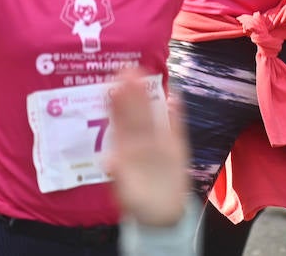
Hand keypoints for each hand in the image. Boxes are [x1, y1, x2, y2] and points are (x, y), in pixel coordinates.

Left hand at [106, 70, 189, 227]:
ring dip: (148, 96)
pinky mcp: (177, 148)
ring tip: (144, 73)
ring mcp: (159, 143)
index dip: (116, 103)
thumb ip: (119, 175)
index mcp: (126, 150)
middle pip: (135, 113)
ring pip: (153, 116)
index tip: (111, 84)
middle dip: (130, 92)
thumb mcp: (126, 192)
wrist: (162, 216)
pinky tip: (176, 96)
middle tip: (125, 68)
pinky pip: (176, 127)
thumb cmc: (138, 203)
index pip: (119, 122)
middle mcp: (140, 142)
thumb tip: (108, 160)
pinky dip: (177, 113)